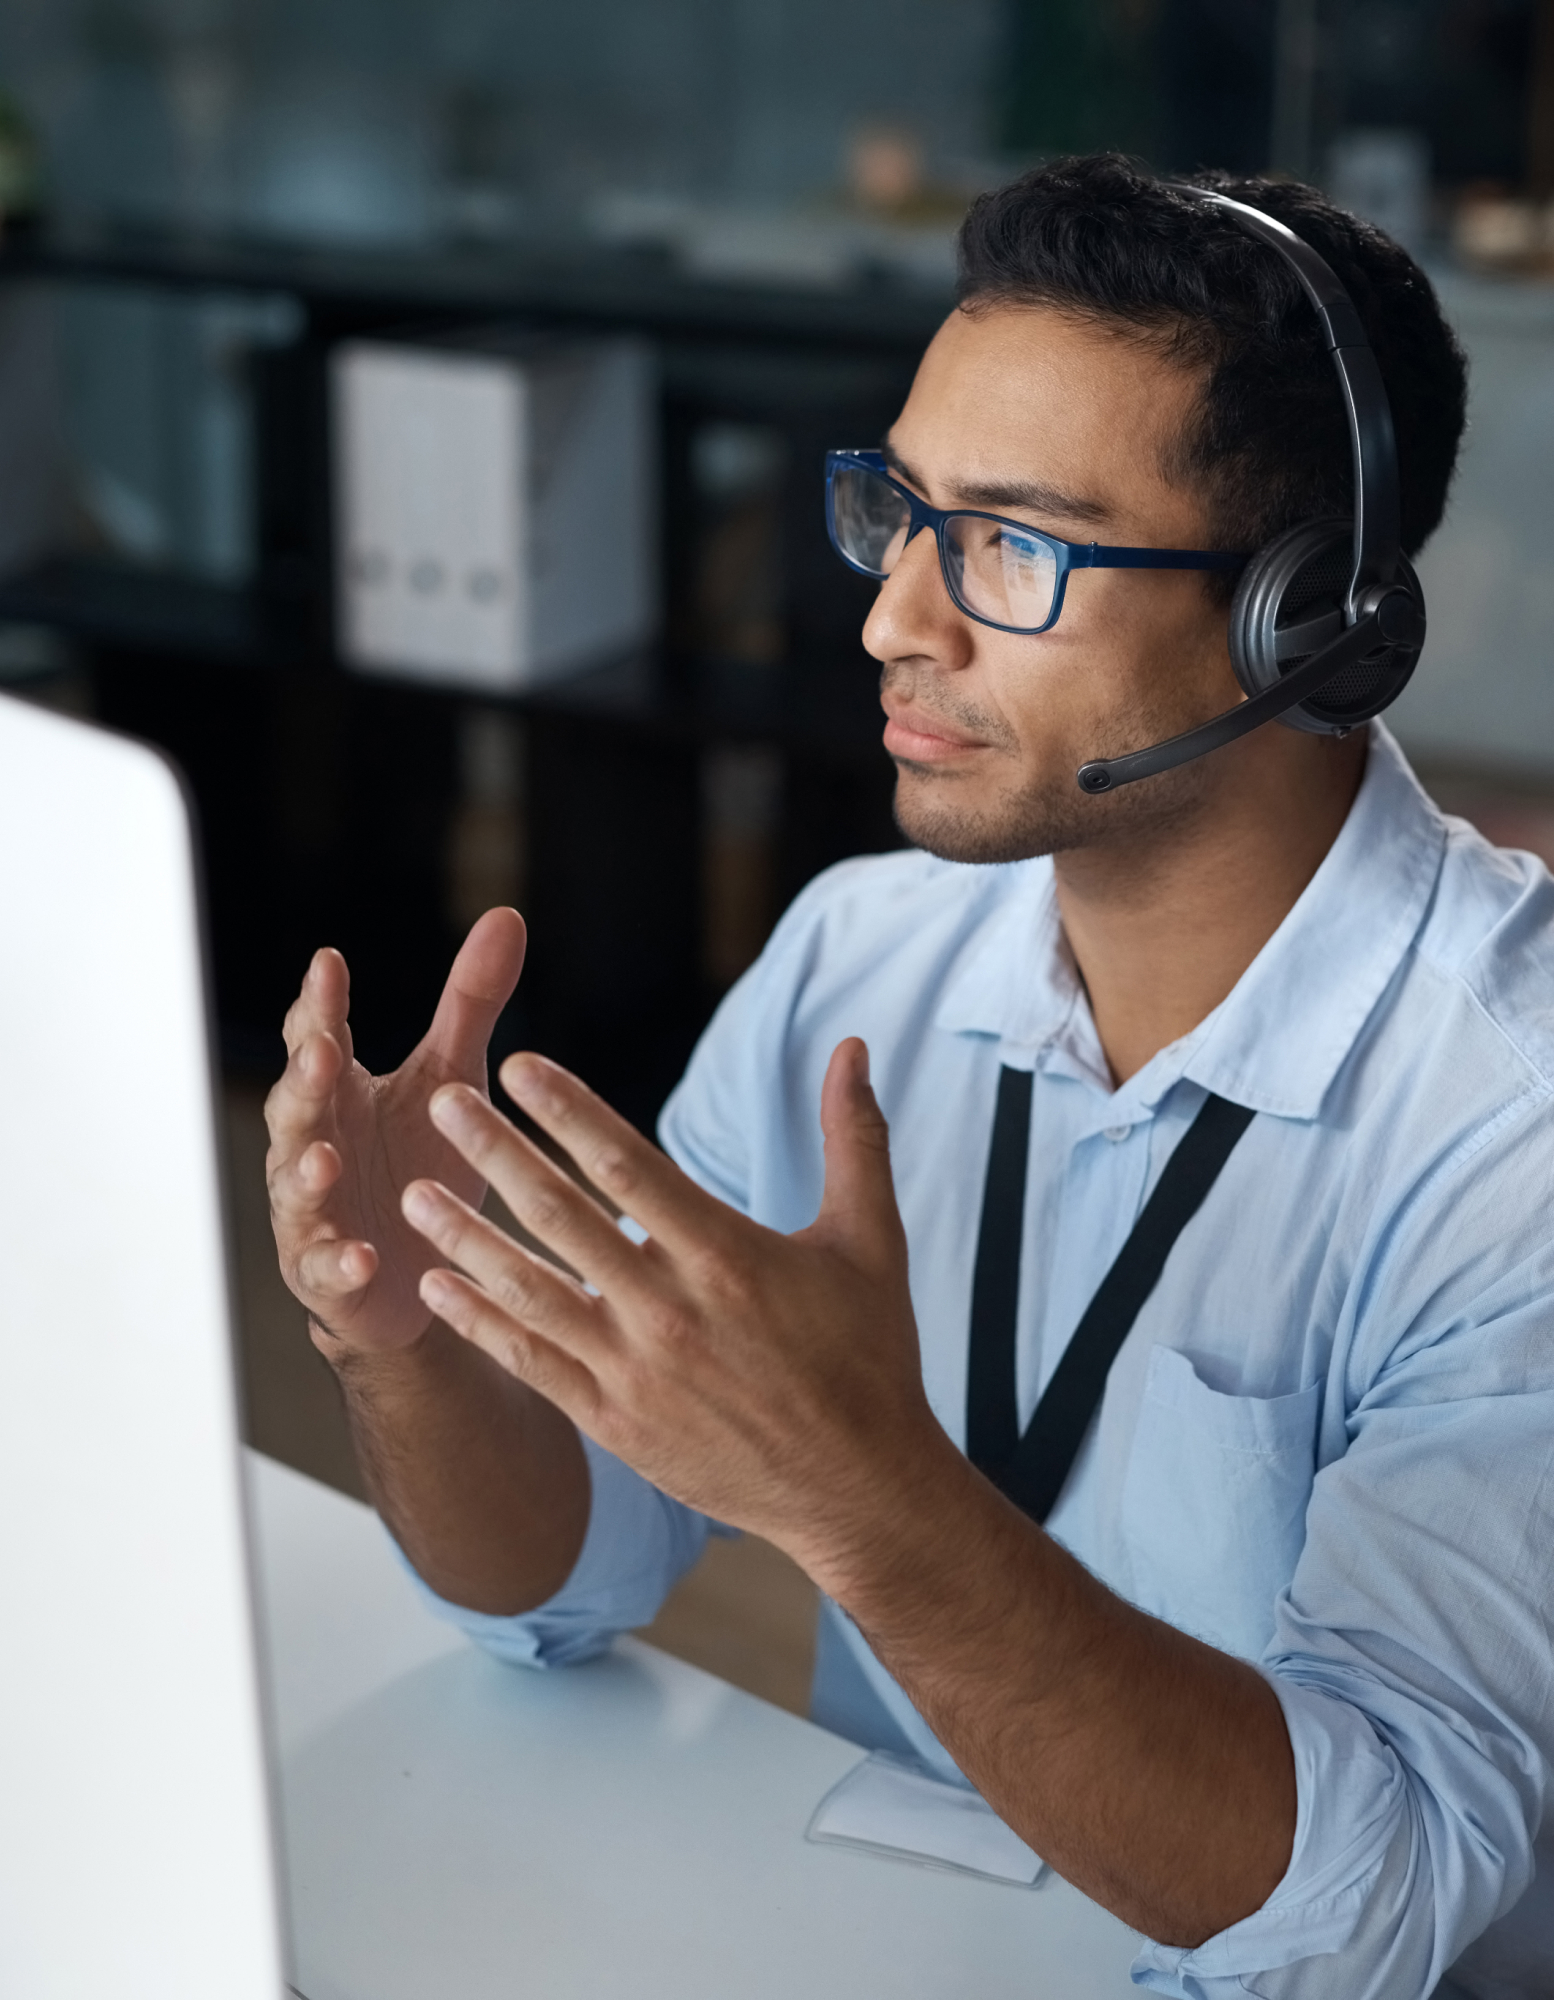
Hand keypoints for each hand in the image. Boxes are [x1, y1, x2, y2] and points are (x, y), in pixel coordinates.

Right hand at [265, 908, 526, 1354]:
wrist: (421, 1273)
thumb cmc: (423, 1161)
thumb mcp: (452, 1078)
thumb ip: (468, 1003)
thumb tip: (506, 915)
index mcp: (341, 1093)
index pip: (319, 1037)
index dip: (320, 1003)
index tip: (329, 963)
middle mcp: (315, 1145)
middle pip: (297, 1106)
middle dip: (305, 1080)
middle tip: (323, 1051)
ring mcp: (315, 1212)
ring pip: (296, 1188)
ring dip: (305, 1173)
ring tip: (324, 1158)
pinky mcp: (330, 1276)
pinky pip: (326, 1269)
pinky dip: (340, 1262)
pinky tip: (363, 1255)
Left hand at [399, 1038, 943, 1563]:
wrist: (857, 1487)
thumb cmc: (868, 1355)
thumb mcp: (870, 1239)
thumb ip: (853, 1138)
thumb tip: (852, 1046)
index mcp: (728, 1256)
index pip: (628, 1164)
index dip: (568, 1110)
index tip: (520, 1065)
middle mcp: (671, 1309)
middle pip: (562, 1216)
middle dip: (495, 1153)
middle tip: (442, 1102)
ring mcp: (636, 1371)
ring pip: (530, 1290)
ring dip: (465, 1238)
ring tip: (411, 1194)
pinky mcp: (616, 1422)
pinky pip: (533, 1363)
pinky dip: (481, 1323)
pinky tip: (439, 1286)